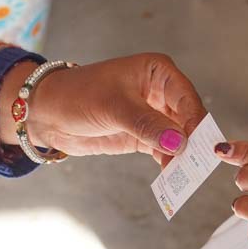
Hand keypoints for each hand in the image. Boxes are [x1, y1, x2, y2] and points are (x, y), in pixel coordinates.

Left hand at [0, 53, 206, 161]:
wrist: (49, 114)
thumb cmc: (78, 96)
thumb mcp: (114, 107)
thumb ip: (147, 124)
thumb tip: (180, 141)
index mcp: (158, 71)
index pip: (187, 97)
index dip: (195, 121)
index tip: (198, 144)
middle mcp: (161, 91)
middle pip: (188, 118)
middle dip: (192, 141)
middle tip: (196, 165)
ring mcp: (154, 115)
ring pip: (179, 137)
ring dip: (182, 155)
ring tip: (183, 175)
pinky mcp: (145, 135)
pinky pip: (165, 150)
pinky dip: (170, 163)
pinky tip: (171, 176)